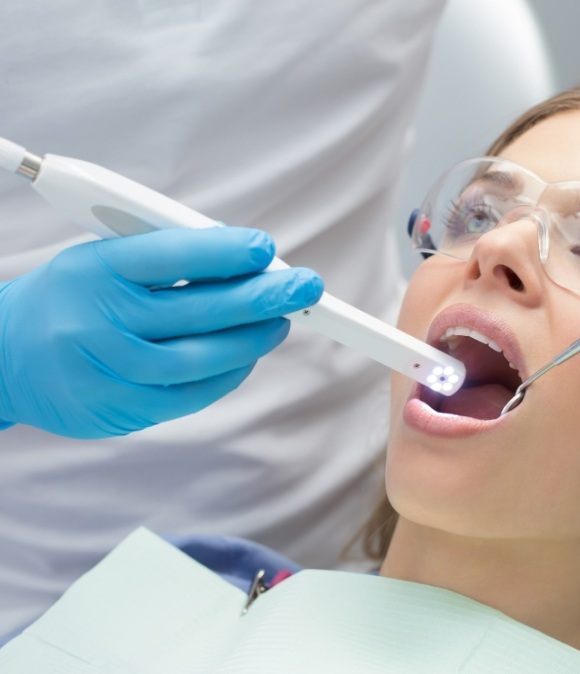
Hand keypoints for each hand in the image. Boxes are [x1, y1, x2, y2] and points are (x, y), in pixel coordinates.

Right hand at [0, 227, 322, 437]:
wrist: (6, 358)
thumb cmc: (70, 298)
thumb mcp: (103, 260)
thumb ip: (166, 259)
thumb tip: (243, 262)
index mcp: (95, 269)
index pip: (170, 254)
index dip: (224, 252)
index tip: (266, 248)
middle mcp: (100, 320)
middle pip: (198, 309)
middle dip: (262, 297)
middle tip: (305, 287)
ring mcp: (110, 370)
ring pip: (202, 358)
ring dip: (253, 339)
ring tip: (282, 322)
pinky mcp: (122, 408)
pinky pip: (191, 395)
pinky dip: (228, 374)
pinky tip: (248, 355)